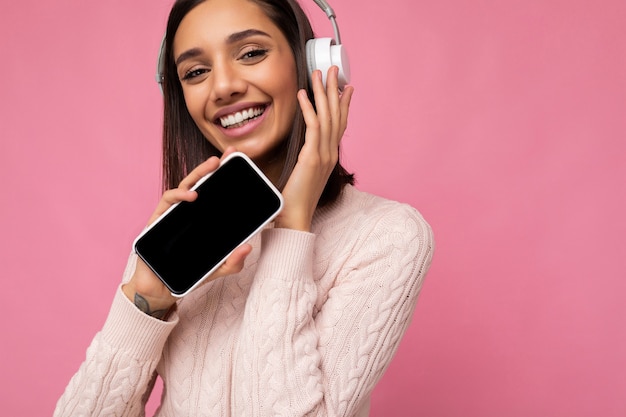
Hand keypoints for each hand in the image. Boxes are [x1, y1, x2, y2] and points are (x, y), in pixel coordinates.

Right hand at [123, 147, 252, 312]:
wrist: (161, 290)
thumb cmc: (188, 275)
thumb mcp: (217, 269)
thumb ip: (233, 261)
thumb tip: (248, 247)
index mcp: (202, 219)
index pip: (214, 193)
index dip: (224, 177)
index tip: (238, 162)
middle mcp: (187, 213)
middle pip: (201, 183)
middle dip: (213, 167)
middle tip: (227, 155)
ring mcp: (172, 214)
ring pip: (184, 186)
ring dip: (198, 173)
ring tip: (213, 166)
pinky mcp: (157, 220)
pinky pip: (167, 201)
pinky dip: (179, 195)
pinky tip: (191, 195)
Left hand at [275, 66, 353, 230]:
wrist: (295, 217)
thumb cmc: (296, 199)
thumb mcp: (305, 174)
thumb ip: (307, 158)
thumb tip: (303, 149)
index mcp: (330, 157)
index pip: (340, 125)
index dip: (344, 104)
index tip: (345, 87)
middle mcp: (330, 153)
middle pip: (336, 115)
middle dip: (334, 90)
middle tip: (333, 70)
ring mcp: (324, 155)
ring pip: (327, 117)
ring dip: (323, 93)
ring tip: (318, 74)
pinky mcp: (312, 158)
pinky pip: (312, 128)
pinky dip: (309, 109)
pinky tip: (303, 95)